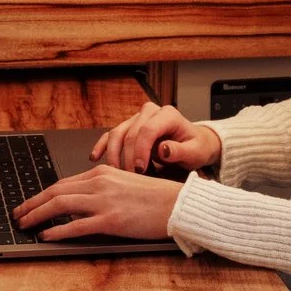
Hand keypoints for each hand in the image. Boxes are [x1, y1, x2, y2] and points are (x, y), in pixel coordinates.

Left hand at [14, 165, 182, 241]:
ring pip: (60, 205)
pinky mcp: (111, 220)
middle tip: (17, 215)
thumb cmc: (156, 198)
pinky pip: (76, 225)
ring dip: (37, 215)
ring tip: (24, 225)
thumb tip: (79, 203)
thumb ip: (101, 189)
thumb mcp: (124, 184)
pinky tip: (46, 235)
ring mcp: (104, 201)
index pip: (62, 183)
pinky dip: (57, 230)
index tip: (29, 203)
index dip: (41, 194)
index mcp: (102, 172)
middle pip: (55, 191)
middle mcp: (99, 183)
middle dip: (31, 204)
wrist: (178, 205)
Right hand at [91, 101, 220, 176]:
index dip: (141, 150)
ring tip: (116, 174)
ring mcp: (137, 119)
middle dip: (127, 157)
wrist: (194, 143)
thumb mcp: (195, 152)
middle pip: (130, 132)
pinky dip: (103, 146)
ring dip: (114, 155)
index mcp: (168, 115)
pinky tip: (95, 157)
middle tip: (130, 178)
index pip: (148, 130)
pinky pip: (111, 135)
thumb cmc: (195, 148)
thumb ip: (181, 151)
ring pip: (117, 133)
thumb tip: (163, 149)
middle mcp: (150, 112)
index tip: (141, 170)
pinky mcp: (128, 128)